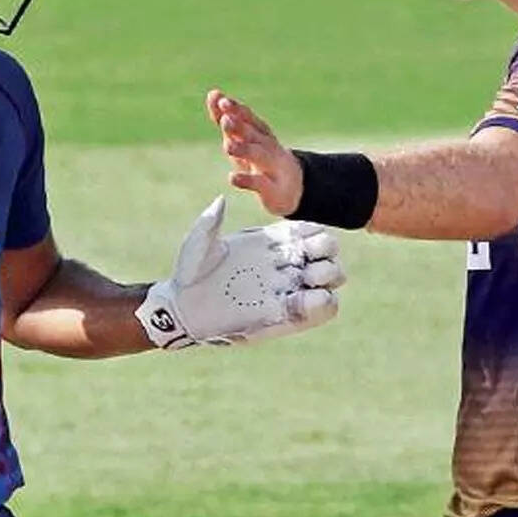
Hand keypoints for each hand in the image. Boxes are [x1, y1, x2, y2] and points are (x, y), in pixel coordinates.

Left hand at [136, 195, 344, 347]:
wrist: (184, 310)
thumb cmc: (189, 272)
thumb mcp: (199, 244)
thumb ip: (210, 221)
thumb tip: (221, 199)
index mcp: (270, 242)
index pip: (310, 230)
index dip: (314, 231)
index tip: (298, 238)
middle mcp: (284, 264)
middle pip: (329, 252)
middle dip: (327, 253)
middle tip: (307, 261)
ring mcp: (288, 289)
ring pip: (333, 277)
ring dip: (329, 276)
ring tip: (308, 279)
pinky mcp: (287, 316)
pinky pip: (324, 308)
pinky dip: (324, 303)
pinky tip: (302, 300)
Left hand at [206, 88, 302, 215]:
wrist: (292, 187)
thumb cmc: (261, 159)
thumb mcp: (244, 138)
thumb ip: (227, 118)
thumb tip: (213, 93)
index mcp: (259, 132)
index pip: (246, 117)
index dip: (234, 108)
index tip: (220, 100)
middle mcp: (266, 145)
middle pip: (252, 133)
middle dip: (239, 125)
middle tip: (225, 118)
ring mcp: (270, 166)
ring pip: (257, 155)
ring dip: (243, 149)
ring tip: (228, 147)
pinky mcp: (271, 188)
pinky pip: (259, 183)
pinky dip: (246, 180)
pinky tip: (233, 178)